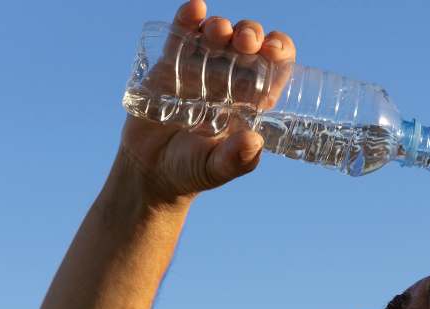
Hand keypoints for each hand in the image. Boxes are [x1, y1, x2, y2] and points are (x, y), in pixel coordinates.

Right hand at [118, 0, 296, 204]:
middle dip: (251, 33)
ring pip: (218, 35)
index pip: (274, 68)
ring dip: (222, 26)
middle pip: (248, 45)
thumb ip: (236, 160)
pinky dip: (188, 18)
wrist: (150, 170)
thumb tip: (254, 141)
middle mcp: (229, 80)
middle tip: (246, 41)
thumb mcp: (216, 169)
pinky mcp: (170, 65)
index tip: (274, 49)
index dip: (279, 51)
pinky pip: (181, 36)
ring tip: (218, 32)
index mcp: (250, 100)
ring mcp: (200, 69)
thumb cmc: (192, 171)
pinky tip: (195, 9)